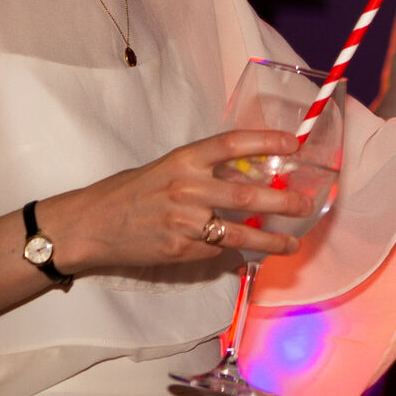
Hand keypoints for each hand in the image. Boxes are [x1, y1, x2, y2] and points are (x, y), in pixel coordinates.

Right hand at [44, 129, 313, 271]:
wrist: (90, 225)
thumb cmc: (129, 192)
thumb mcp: (167, 169)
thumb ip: (203, 172)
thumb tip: (246, 175)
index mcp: (184, 159)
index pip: (233, 144)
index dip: (266, 142)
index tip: (294, 144)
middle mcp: (187, 187)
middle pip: (247, 192)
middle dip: (282, 200)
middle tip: (305, 203)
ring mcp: (184, 221)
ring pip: (240, 231)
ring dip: (271, 239)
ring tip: (292, 243)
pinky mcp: (180, 249)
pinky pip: (217, 250)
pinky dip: (234, 251)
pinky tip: (248, 254)